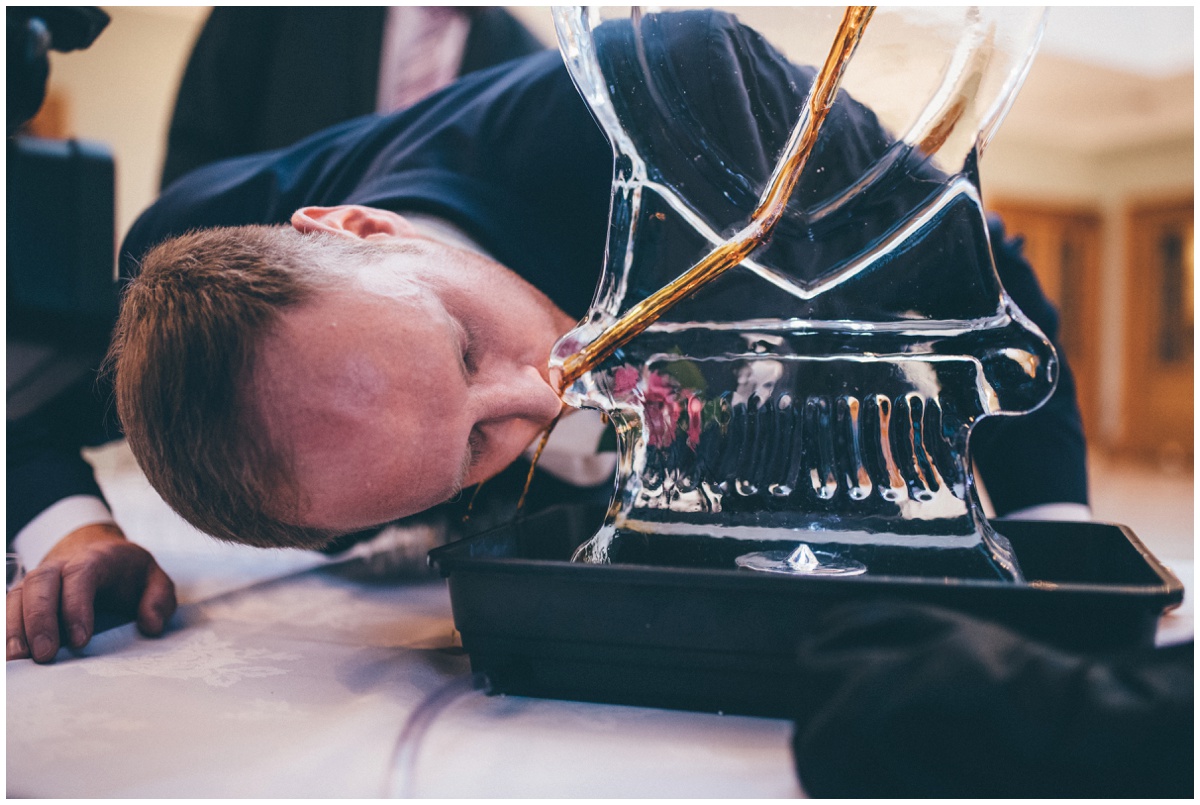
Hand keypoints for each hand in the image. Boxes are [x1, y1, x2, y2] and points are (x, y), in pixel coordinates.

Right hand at [6, 523, 175, 662]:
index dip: (76, 605)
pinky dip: (6, 630)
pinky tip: (10, 656)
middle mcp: (61, 566)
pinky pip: (8, 608)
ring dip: (14, 627)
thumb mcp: (155, 580)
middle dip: (39, 619)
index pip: (80, 575)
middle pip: (41, 582)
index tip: (80, 640)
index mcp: (97, 559)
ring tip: (18, 659)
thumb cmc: (129, 575)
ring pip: (18, 594)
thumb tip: (151, 625)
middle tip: (45, 655)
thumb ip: (159, 599)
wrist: (101, 557)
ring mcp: (39, 581)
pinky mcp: (25, 597)